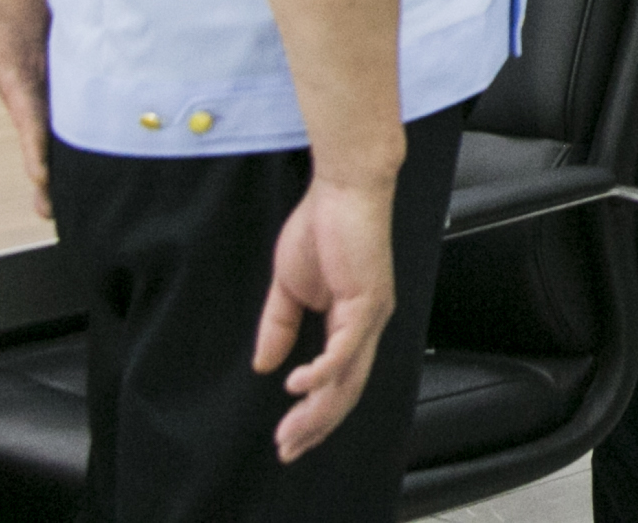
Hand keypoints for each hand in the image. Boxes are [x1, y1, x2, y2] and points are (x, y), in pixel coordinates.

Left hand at [0, 0, 52, 218]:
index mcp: (22, 80)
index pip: (31, 120)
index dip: (36, 150)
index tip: (40, 178)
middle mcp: (46, 90)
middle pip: (55, 138)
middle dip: (53, 175)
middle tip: (47, 211)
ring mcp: (59, 93)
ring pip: (66, 134)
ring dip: (63, 169)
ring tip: (56, 205)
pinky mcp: (63, 96)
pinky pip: (68, 126)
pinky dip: (69, 152)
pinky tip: (67, 177)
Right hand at [253, 172, 399, 463]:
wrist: (344, 188)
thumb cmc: (323, 228)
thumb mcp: (290, 288)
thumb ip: (279, 326)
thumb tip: (265, 365)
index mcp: (353, 324)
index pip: (338, 382)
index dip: (314, 414)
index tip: (288, 439)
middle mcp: (369, 325)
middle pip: (347, 391)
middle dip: (316, 426)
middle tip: (288, 449)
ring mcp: (372, 314)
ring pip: (349, 378)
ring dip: (318, 409)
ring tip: (290, 431)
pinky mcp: (367, 298)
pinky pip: (347, 347)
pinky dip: (324, 371)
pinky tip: (299, 385)